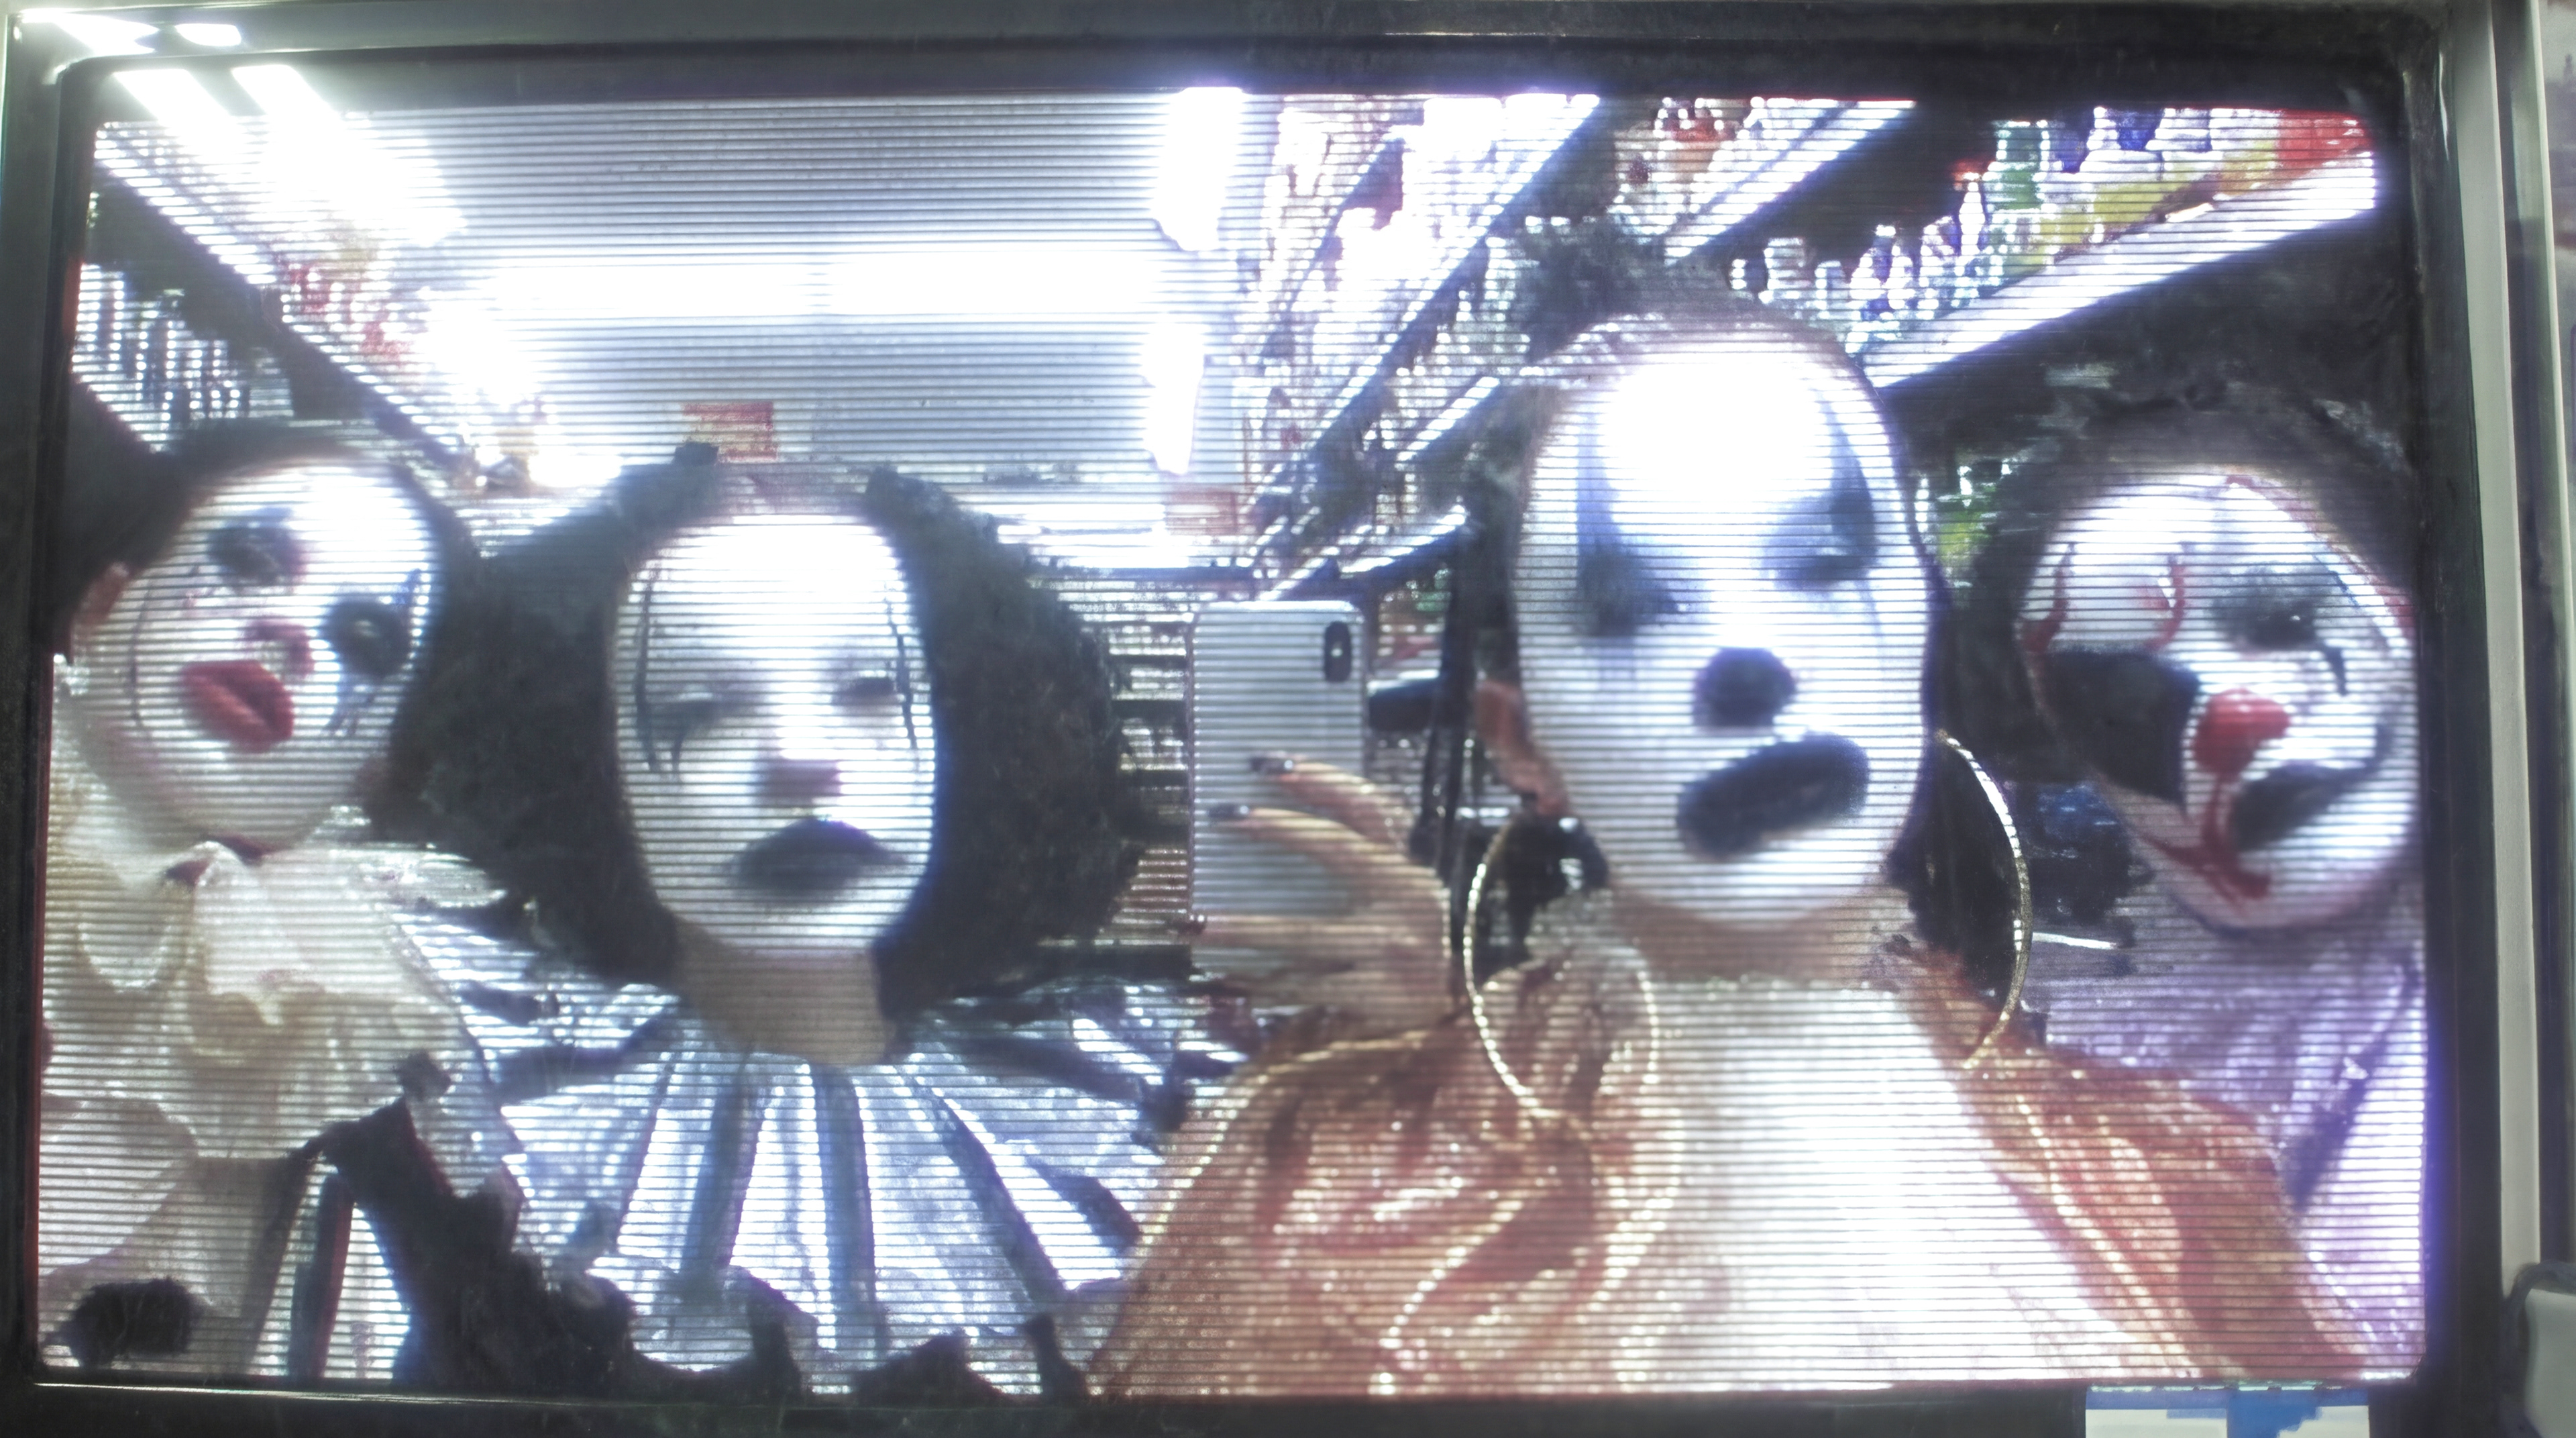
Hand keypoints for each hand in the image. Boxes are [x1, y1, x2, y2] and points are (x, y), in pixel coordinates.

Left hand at [1191, 758, 1455, 1037]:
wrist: (1447, 1015)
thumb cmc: (1401, 943)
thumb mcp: (1389, 897)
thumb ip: (1350, 861)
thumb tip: (1264, 819)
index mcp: (1406, 865)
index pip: (1369, 805)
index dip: (1320, 777)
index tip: (1264, 761)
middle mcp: (1408, 897)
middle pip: (1339, 848)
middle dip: (1278, 828)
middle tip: (1222, 813)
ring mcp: (1396, 949)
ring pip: (1306, 933)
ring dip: (1244, 929)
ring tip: (1193, 924)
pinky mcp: (1380, 997)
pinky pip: (1307, 986)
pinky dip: (1263, 985)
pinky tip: (1227, 982)